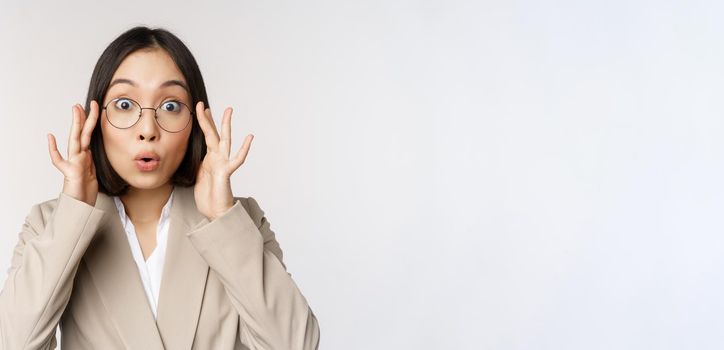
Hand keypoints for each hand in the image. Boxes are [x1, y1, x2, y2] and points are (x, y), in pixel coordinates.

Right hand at [47, 101, 99, 206]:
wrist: (81, 206)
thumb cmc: (85, 191)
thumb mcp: (92, 172)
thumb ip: (89, 161)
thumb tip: (87, 152)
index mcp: (86, 156)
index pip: (89, 135)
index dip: (92, 121)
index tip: (95, 108)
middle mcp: (79, 157)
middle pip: (83, 133)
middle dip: (85, 117)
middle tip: (84, 102)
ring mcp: (74, 163)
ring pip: (76, 140)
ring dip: (76, 124)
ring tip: (76, 110)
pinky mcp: (71, 172)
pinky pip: (59, 160)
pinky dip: (54, 149)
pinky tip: (50, 137)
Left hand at [194, 101, 253, 219]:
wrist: (216, 212)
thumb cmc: (208, 197)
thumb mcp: (197, 176)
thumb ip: (197, 164)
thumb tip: (193, 157)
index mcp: (209, 158)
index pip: (207, 137)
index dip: (204, 123)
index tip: (201, 109)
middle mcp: (217, 158)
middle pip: (213, 134)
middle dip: (209, 119)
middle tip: (203, 104)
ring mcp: (222, 164)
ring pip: (224, 140)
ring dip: (225, 125)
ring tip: (228, 111)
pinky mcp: (226, 172)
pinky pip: (236, 159)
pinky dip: (244, 148)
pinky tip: (249, 137)